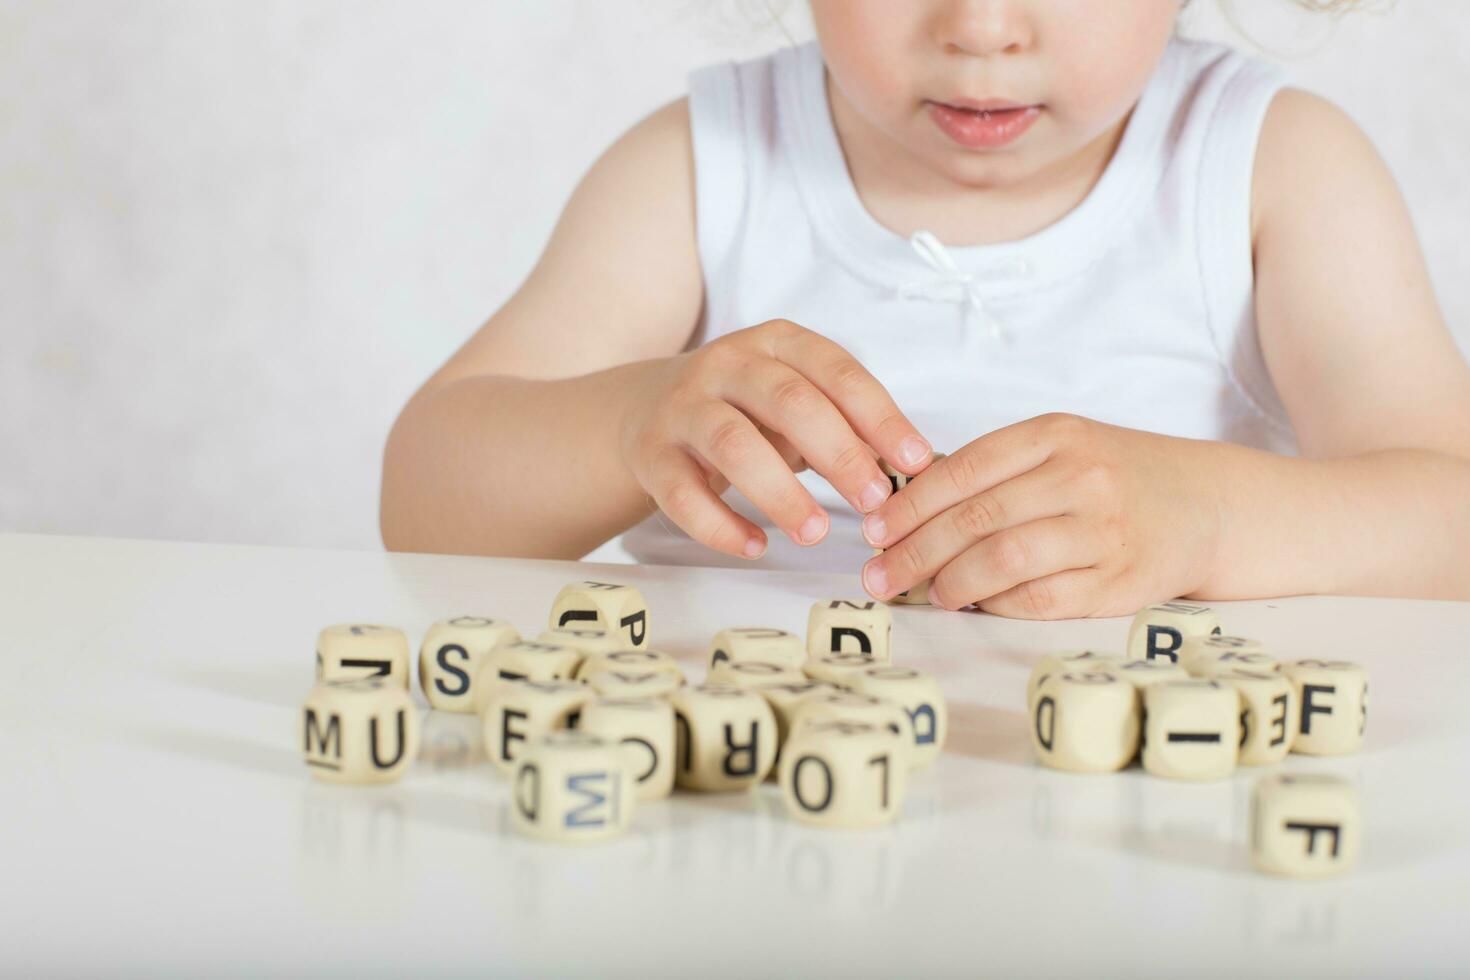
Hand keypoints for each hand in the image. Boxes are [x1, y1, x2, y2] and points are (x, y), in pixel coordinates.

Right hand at [620, 319, 932, 558]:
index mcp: (776, 343)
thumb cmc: (746, 411)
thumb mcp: (796, 403)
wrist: (646, 408)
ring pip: (732, 443)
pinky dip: (719, 525)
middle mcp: (727, 364)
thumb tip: (906, 475)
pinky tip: (754, 547)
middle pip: (788, 402)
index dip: (879, 416)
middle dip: (838, 452)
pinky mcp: (651, 453)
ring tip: (815, 533)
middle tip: (874, 502)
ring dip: (779, 492)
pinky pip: (682, 493)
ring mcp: (684, 406)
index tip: (914, 461)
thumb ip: (844, 428)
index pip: (836, 372)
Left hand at [858, 413, 1223, 617]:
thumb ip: (993, 470)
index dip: (909, 505)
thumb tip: (903, 508)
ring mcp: (1103, 531)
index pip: (963, 469)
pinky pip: (1040, 600)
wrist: (1207, 505)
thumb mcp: (1060, 448)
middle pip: (976, 518)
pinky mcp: (1119, 581)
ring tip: (926, 593)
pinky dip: (997, 606)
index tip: (873, 530)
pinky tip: (974, 605)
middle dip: (914, 551)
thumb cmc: (1114, 477)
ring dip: (951, 583)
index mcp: (1056, 435)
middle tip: (880, 575)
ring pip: (1003, 561)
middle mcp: (1081, 477)